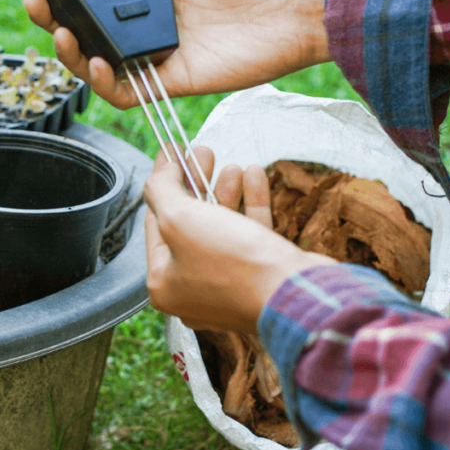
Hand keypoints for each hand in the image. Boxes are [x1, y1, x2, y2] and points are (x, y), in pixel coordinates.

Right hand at [14, 0, 329, 109]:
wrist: (295, 8)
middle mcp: (145, 25)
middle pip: (83, 29)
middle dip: (51, 16)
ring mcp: (156, 56)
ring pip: (95, 64)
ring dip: (68, 51)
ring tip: (58, 28)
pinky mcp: (171, 81)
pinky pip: (126, 93)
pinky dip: (104, 83)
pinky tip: (95, 61)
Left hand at [142, 146, 332, 330]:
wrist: (295, 294)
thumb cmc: (232, 263)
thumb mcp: (180, 218)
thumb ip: (161, 190)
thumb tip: (160, 171)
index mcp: (164, 282)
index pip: (154, 223)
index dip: (164, 183)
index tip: (173, 154)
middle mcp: (192, 289)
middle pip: (188, 224)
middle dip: (197, 184)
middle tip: (203, 154)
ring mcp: (228, 286)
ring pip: (221, 228)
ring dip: (226, 192)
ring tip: (232, 165)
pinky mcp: (259, 279)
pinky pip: (249, 237)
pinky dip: (251, 205)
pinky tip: (254, 176)